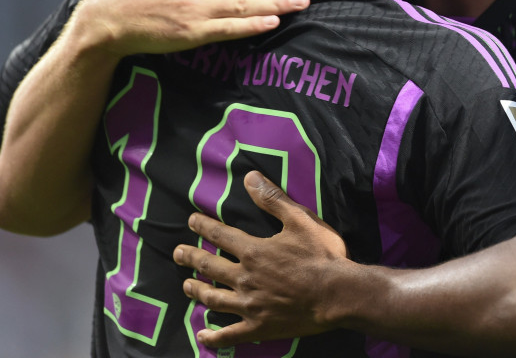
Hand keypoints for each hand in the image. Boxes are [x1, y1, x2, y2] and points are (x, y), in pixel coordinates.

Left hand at [173, 170, 347, 347]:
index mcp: (254, 252)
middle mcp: (245, 279)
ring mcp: (250, 306)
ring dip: (197, 291)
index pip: (221, 236)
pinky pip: (230, 335)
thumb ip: (273, 199)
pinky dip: (214, 337)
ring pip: (214, 299)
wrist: (338, 294)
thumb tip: (249, 178)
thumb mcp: (300, 219)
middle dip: (191, 258)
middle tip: (177, 253)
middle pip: (210, 267)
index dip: (204, 227)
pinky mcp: (260, 327)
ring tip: (186, 286)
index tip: (192, 221)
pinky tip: (203, 336)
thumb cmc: (322, 255)